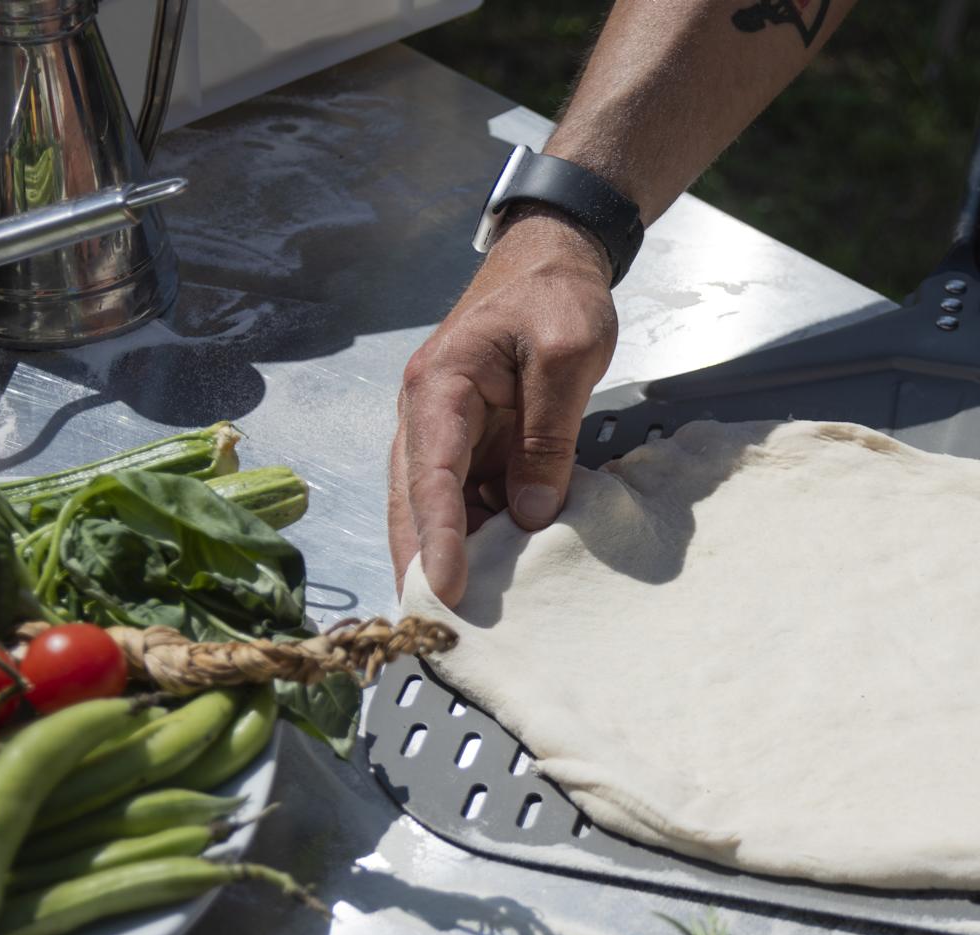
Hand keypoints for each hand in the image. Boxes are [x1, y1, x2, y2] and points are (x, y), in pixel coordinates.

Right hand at [388, 209, 618, 603]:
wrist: (554, 260)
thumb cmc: (557, 295)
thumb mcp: (566, 355)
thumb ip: (549, 436)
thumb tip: (532, 514)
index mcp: (441, 386)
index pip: (431, 475)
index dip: (437, 537)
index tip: (447, 589)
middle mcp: (430, 414)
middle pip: (413, 502)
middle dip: (419, 564)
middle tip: (431, 629)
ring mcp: (448, 431)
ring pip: (435, 507)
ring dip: (446, 557)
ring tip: (462, 618)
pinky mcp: (473, 442)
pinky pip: (467, 498)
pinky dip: (475, 537)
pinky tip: (495, 576)